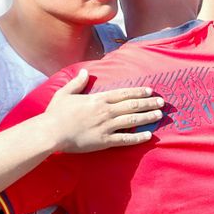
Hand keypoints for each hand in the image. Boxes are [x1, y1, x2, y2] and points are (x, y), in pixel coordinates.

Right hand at [43, 70, 162, 152]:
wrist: (51, 133)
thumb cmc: (56, 114)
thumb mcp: (65, 93)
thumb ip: (77, 83)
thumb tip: (84, 72)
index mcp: (98, 99)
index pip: (123, 93)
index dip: (138, 91)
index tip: (150, 91)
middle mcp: (106, 111)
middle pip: (132, 105)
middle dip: (148, 103)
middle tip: (161, 103)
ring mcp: (106, 126)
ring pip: (132, 120)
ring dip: (147, 117)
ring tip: (159, 115)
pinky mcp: (104, 141)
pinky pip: (126, 139)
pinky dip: (138, 137)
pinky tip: (149, 136)